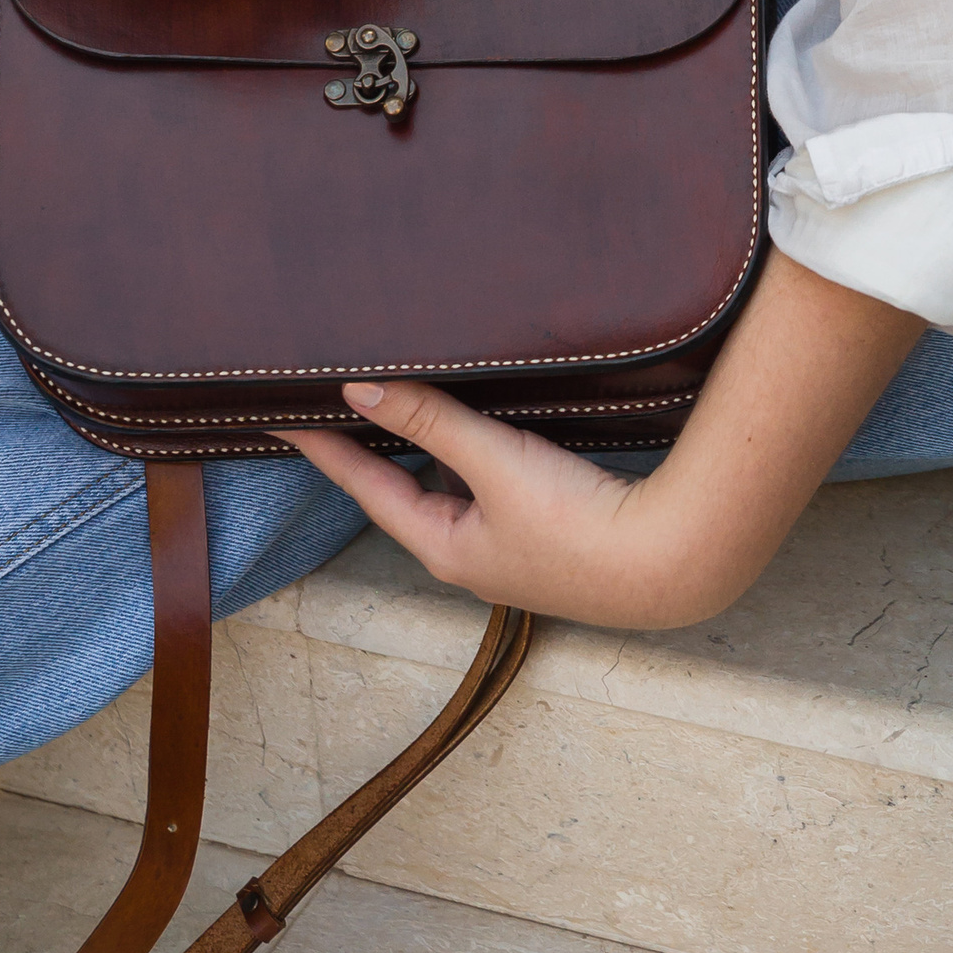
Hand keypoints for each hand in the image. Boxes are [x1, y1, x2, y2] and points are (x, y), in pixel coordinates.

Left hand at [287, 380, 706, 633]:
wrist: (673, 563)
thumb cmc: (581, 523)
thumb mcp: (496, 461)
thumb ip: (430, 420)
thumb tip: (359, 389)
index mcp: (444, 545)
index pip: (364, 485)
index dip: (323, 446)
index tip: (279, 417)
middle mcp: (470, 556)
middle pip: (402, 491)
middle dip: (372, 449)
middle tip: (336, 405)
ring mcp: (511, 552)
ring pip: (450, 491)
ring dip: (425, 452)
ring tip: (400, 407)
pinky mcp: (549, 539)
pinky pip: (490, 491)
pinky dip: (471, 459)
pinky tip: (482, 434)